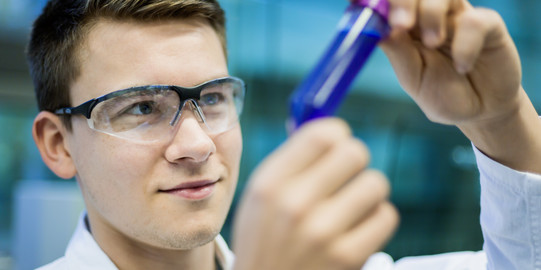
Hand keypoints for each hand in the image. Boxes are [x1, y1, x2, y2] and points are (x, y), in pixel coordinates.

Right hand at [232, 119, 397, 269]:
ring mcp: (323, 232)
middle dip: (354, 161)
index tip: (336, 146)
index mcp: (270, 184)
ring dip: (368, 191)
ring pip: (376, 183)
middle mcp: (294, 204)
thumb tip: (333, 131)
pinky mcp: (348, 257)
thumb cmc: (264, 240)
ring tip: (352, 204)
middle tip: (346, 175)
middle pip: (355, 152)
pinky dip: (376, 219)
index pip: (322, 134)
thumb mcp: (259, 198)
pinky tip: (358, 227)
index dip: (337, 135)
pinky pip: (386, 216)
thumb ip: (290, 162)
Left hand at [382, 0, 520, 125]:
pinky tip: (462, 66)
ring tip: (433, 44)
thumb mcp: (414, 80)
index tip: (379, 17)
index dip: (385, 4)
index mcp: (407, 28)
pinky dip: (466, 44)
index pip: (392, 4)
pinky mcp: (489, 26)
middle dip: (405, 2)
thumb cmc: (444, 95)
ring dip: (432, 14)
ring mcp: (459, 19)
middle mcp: (431, 17)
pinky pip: (476, 21)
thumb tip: (382, 31)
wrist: (482, 114)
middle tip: (401, 25)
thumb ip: (399, 54)